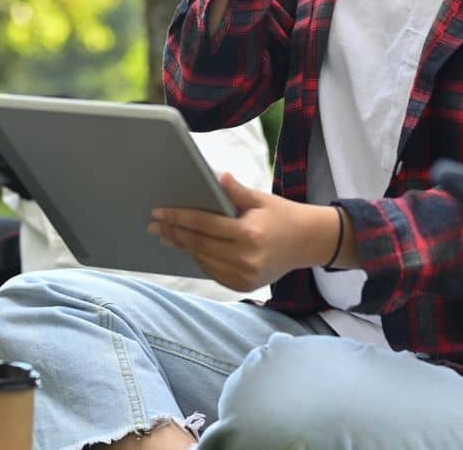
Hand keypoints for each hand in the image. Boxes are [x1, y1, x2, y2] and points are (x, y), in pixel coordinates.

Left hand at [149, 174, 338, 292]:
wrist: (308, 243)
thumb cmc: (282, 215)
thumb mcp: (261, 199)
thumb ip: (236, 191)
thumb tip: (217, 176)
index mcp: (249, 235)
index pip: (205, 225)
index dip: (179, 218)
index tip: (159, 212)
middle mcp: (246, 259)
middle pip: (200, 244)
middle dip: (174, 233)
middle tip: (154, 224)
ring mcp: (245, 276)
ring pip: (203, 260)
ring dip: (183, 247)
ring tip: (165, 235)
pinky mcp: (244, 285)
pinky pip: (213, 271)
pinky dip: (199, 259)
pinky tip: (187, 247)